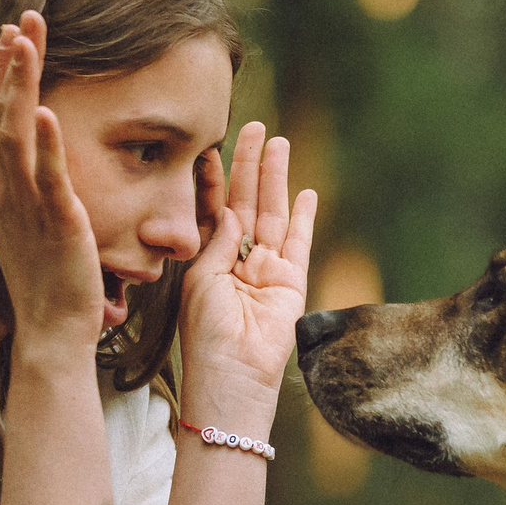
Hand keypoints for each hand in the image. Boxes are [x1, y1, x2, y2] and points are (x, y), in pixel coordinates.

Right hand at [0, 11, 102, 348]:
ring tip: (28, 41)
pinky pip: (47, 177)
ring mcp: (23, 206)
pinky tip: (44, 108)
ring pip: (14, 133)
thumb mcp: (28, 220)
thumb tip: (36, 146)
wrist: (50, 329)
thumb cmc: (45, 278)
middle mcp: (0, 191)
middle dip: (8, 61)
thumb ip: (28, 181)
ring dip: (21, 83)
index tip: (10, 35)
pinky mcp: (55, 223)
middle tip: (23, 17)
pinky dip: (44, 142)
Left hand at [178, 121, 316, 416]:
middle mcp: (238, 261)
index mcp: (208, 261)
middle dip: (249, 165)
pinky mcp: (292, 283)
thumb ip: (216, 241)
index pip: (213, 210)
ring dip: (274, 178)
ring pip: (272, 213)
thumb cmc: (205, 336)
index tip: (210, 146)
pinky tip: (306, 192)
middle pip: (246, 202)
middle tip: (254, 127)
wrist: (232, 377)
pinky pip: (299, 243)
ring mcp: (267, 271)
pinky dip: (303, 218)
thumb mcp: (199, 280)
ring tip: (278, 143)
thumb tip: (229, 210)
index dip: (214, 179)